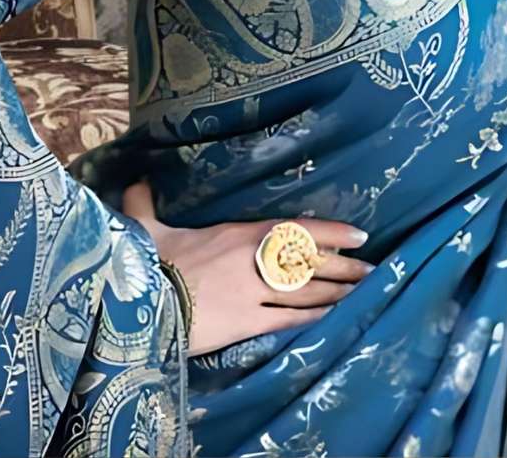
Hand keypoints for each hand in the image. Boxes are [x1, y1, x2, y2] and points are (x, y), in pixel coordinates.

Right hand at [121, 181, 374, 356]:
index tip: (359, 234)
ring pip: (305, 292)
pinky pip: (286, 321)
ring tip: (362, 293)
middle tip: (372, 269)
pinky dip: (311, 319)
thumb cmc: (149, 263)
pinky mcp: (246, 324)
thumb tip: (135, 183)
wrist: (142, 305)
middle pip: (308, 263)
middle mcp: (254, 262)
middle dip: (342, 266)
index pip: (296, 230)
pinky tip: (331, 319)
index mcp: (239, 235)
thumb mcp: (147, 229)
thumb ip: (145, 204)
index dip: (330, 232)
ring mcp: (253, 294)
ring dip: (335, 292)